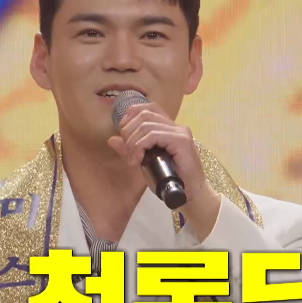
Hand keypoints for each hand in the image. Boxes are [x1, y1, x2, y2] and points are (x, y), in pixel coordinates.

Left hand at [108, 102, 220, 240]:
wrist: (190, 194)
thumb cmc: (170, 180)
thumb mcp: (145, 163)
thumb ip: (130, 149)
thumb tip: (112, 139)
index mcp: (168, 127)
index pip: (148, 108)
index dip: (131, 115)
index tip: (123, 134)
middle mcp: (176, 126)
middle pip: (144, 114)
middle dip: (128, 132)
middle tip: (128, 154)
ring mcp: (180, 132)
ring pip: (146, 125)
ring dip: (133, 143)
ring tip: (132, 159)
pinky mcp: (181, 141)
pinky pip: (154, 135)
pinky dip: (140, 146)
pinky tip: (138, 160)